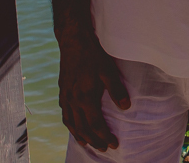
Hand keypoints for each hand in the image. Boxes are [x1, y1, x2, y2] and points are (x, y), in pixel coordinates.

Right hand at [57, 36, 130, 150]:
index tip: (114, 144)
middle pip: (82, 128)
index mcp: (84, 97)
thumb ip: (117, 89)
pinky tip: (74, 126)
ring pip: (71, 124)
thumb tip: (126, 107)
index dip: (104, 136)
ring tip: (88, 144)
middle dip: (94, 140)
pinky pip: (65, 114)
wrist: (73, 41)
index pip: (95, 124)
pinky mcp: (62, 91)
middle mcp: (72, 101)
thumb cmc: (93, 54)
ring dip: (80, 136)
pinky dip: (70, 125)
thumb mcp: (108, 70)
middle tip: (104, 148)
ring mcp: (65, 97)